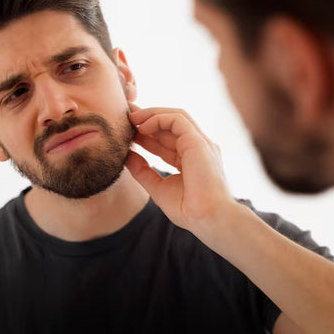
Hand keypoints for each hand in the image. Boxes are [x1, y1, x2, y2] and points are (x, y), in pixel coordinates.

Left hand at [125, 104, 235, 232]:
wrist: (208, 219)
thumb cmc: (189, 210)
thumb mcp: (158, 187)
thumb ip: (143, 171)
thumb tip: (126, 156)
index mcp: (190, 159)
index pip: (167, 139)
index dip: (147, 133)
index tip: (127, 131)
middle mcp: (197, 147)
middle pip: (171, 124)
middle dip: (147, 117)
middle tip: (125, 115)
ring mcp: (200, 143)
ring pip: (176, 116)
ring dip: (152, 114)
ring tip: (132, 118)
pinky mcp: (198, 142)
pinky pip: (177, 119)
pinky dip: (158, 119)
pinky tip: (143, 127)